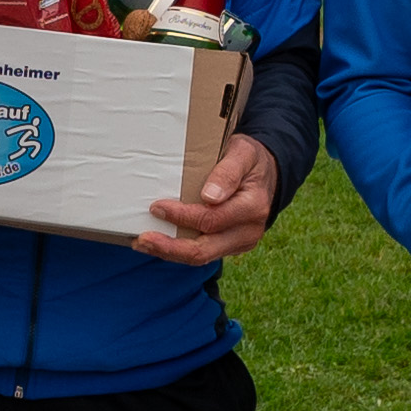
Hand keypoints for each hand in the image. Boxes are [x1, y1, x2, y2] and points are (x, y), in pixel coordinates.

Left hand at [135, 133, 277, 268]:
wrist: (268, 173)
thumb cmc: (250, 160)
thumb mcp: (243, 153)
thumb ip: (228, 172)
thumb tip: (210, 196)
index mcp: (253, 207)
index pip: (212, 219)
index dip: (182, 216)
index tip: (157, 206)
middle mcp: (249, 231)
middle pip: (204, 250)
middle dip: (170, 247)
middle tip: (142, 239)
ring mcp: (240, 242)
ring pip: (201, 257)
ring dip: (170, 253)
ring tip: (143, 244)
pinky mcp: (231, 246)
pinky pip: (203, 253)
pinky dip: (178, 250)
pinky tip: (159, 243)